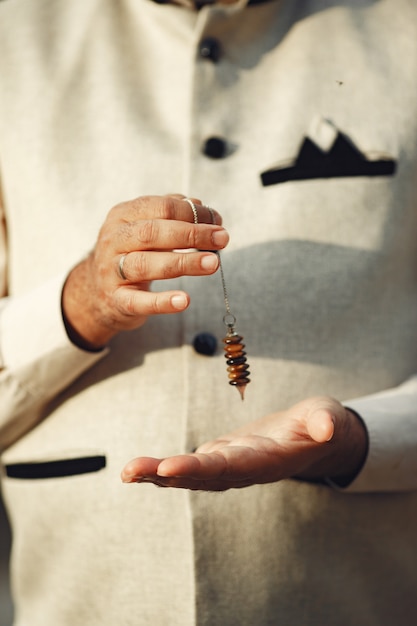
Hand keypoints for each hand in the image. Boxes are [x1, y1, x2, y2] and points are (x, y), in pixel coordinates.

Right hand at [62, 194, 227, 347]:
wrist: (95, 291)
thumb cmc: (131, 253)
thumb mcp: (143, 227)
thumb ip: (171, 214)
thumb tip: (203, 208)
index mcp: (123, 216)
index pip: (161, 207)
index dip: (193, 213)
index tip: (218, 222)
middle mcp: (114, 240)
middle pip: (153, 233)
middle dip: (191, 234)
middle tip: (222, 239)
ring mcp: (112, 271)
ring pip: (147, 264)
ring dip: (183, 262)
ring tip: (212, 264)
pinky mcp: (117, 300)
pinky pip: (140, 301)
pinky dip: (162, 302)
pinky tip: (184, 300)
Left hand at [121, 397, 367, 490]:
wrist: (313, 437)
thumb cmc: (320, 424)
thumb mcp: (327, 417)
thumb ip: (325, 422)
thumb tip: (327, 426)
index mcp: (266, 460)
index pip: (230, 466)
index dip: (200, 468)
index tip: (170, 467)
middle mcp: (243, 469)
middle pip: (202, 475)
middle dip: (167, 473)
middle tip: (132, 471)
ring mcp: (230, 466)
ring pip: (192, 475)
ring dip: (158, 474)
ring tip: (127, 471)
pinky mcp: (221, 458)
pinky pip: (190, 466)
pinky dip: (164, 469)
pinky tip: (139, 470)